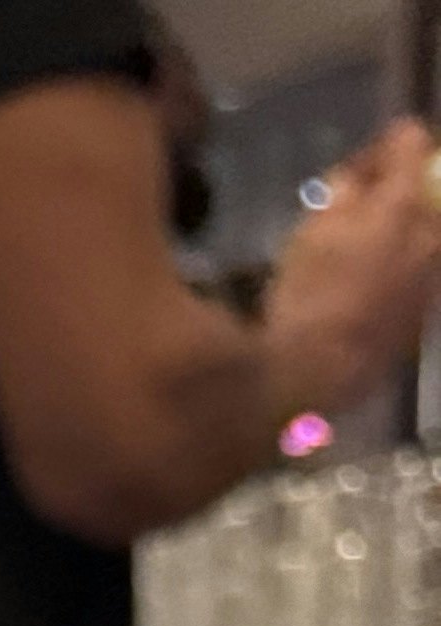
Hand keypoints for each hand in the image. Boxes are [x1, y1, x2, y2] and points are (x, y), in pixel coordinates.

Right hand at [264, 124, 440, 425]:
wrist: (315, 376)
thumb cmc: (307, 294)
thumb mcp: (312, 227)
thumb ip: (343, 191)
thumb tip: (356, 183)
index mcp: (406, 201)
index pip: (410, 140)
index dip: (380, 148)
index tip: (354, 170)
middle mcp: (434, 232)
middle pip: (426, 190)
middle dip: (394, 195)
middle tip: (355, 216)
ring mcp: (432, 278)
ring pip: (423, 235)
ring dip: (397, 236)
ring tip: (356, 260)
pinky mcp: (422, 317)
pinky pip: (415, 276)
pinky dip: (395, 274)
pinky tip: (361, 296)